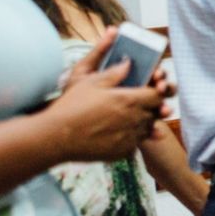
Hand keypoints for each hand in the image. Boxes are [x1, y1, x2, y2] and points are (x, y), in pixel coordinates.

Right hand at [46, 32, 165, 160]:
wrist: (56, 137)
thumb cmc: (71, 106)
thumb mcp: (90, 82)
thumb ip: (114, 73)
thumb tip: (129, 63)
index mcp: (129, 100)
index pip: (158, 95)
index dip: (155, 92)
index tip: (147, 90)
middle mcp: (134, 120)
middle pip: (155, 112)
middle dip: (150, 107)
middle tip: (136, 104)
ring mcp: (129, 138)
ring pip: (148, 129)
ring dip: (142, 122)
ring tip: (125, 118)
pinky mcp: (122, 152)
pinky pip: (136, 143)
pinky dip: (132, 137)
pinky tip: (117, 132)